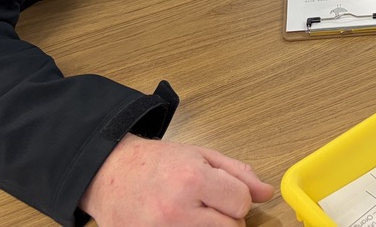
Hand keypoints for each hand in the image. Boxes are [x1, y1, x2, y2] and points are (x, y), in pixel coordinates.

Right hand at [80, 135, 273, 226]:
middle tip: (210, 206)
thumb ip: (237, 173)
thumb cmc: (156, 162)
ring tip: (195, 215)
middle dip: (227, 217)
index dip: (238, 198)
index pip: (240, 203)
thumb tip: (266, 193)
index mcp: (192, 180)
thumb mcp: (201, 156)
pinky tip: (181, 223)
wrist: (110, 173)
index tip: (226, 193)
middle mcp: (176, 210)